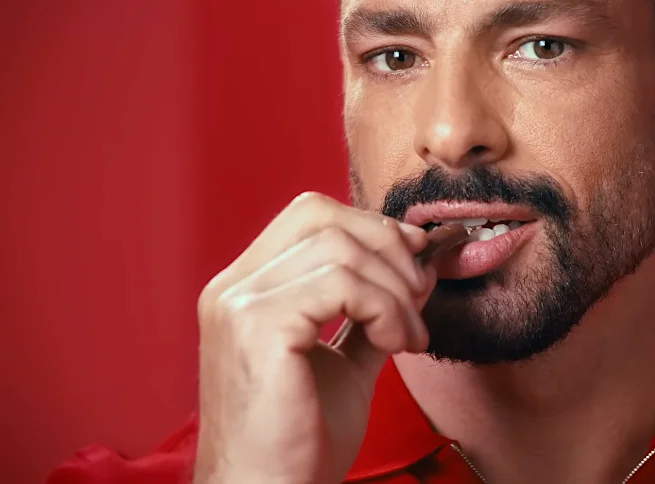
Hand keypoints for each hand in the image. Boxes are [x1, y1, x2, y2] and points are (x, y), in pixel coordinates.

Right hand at [193, 192, 434, 483]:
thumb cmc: (301, 440)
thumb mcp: (347, 361)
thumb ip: (374, 310)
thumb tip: (420, 265)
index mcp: (246, 288)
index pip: (310, 216)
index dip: (371, 227)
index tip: (416, 262)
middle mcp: (233, 286)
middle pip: (321, 215)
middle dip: (387, 246)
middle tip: (419, 296)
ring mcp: (239, 303)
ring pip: (340, 248)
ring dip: (394, 290)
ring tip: (409, 337)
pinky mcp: (258, 327)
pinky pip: (342, 284)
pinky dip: (385, 309)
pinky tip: (397, 346)